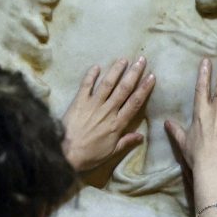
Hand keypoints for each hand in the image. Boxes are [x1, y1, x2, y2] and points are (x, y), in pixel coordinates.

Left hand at [61, 56, 154, 172]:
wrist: (65, 154)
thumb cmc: (89, 156)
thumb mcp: (110, 152)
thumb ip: (126, 142)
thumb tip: (141, 136)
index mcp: (117, 124)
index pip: (135, 103)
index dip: (144, 89)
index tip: (151, 76)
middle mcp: (108, 111)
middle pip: (124, 89)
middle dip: (133, 73)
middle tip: (141, 60)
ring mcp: (93, 104)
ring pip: (107, 84)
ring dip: (116, 70)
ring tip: (124, 59)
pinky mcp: (79, 102)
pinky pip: (86, 85)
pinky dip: (91, 75)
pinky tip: (97, 66)